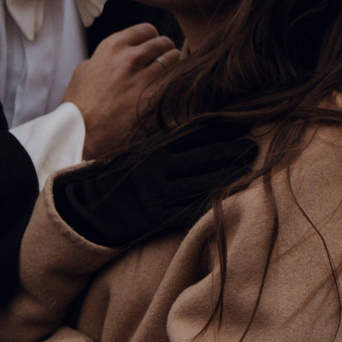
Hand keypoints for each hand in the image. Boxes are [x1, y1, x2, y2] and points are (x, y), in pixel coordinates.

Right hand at [52, 119, 258, 251]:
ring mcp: (156, 195)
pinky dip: (209, 203)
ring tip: (251, 167)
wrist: (85, 211)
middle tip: (256, 143)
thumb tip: (199, 132)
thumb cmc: (119, 180)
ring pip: (201, 183)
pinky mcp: (155, 219)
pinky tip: (228, 198)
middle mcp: (155, 170)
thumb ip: (164, 146)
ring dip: (228, 175)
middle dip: (231, 150)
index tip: (241, 122)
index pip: (191, 134)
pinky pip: (188, 210)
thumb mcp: (137, 155)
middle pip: (202, 157)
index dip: (218, 129)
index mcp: (151, 150)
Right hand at [64, 23, 174, 158]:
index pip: (145, 29)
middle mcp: (129, 58)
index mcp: (111, 47)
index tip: (153, 44)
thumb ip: (104, 57)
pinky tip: (171, 85)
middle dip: (165, 48)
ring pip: (172, 58)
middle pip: (162, 42)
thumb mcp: (84, 70)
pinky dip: (174, 80)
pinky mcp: (152, 96)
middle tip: (165, 56)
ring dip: (173, 62)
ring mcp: (142, 77)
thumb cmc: (79, 103)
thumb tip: (117, 55)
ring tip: (171, 69)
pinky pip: (172, 80)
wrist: (80, 132)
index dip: (151, 37)